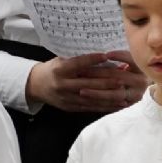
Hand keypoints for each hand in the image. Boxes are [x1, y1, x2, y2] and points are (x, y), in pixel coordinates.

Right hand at [26, 51, 146, 112]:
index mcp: (59, 70)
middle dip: (107, 82)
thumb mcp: (61, 60)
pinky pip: (90, 108)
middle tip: (123, 79)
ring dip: (109, 97)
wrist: (37, 85)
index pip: (78, 64)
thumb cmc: (53, 69)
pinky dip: (104, 106)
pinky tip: (116, 104)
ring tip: (124, 93)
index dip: (93, 60)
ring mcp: (66, 98)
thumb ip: (77, 59)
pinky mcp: (71, 107)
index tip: (107, 56)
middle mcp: (62, 85)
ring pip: (91, 98)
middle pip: (88, 83)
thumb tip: (102, 55)